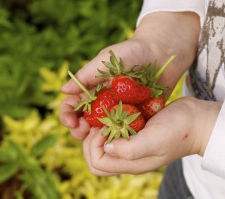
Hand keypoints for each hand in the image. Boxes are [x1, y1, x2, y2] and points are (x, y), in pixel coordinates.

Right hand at [59, 12, 199, 140]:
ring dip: (98, 136)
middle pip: (85, 122)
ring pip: (104, 130)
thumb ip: (86, 75)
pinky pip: (126, 130)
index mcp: (93, 89)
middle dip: (79, 130)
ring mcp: (120, 111)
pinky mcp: (136, 116)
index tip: (70, 121)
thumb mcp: (106, 61)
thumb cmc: (132, 52)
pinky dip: (120, 137)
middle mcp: (104, 102)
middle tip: (82, 133)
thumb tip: (63, 90)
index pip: (74, 104)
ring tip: (99, 137)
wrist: (161, 53)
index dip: (67, 114)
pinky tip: (120, 139)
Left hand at [82, 97, 221, 175]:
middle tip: (102, 122)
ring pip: (104, 142)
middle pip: (96, 156)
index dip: (94, 145)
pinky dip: (110, 121)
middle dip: (91, 139)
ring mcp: (133, 143)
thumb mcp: (154, 140)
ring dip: (99, 128)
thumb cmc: (179, 130)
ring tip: (107, 114)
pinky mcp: (137, 131)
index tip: (105, 128)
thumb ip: (129, 149)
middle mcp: (129, 156)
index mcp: (131, 163)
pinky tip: (116, 110)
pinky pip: (116, 129)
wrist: (198, 121)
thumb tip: (105, 147)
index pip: (97, 164)